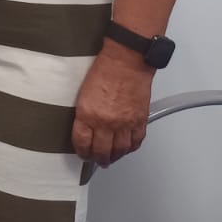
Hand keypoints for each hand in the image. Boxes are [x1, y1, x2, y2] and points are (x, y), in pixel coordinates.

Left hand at [71, 45, 153, 166]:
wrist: (126, 61)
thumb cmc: (104, 70)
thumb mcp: (83, 92)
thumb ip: (85, 113)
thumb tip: (85, 127)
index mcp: (88, 114)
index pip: (82, 142)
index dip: (81, 151)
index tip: (82, 153)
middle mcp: (107, 122)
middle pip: (102, 151)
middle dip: (98, 159)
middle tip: (96, 160)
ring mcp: (125, 123)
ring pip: (120, 150)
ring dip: (115, 157)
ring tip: (110, 158)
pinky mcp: (140, 120)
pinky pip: (136, 141)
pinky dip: (131, 148)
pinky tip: (127, 149)